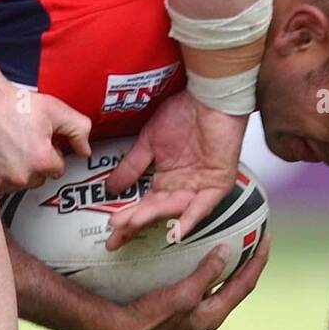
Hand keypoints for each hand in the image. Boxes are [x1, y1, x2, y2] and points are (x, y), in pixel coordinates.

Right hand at [0, 77, 90, 192]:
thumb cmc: (14, 104)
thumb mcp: (55, 110)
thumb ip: (79, 129)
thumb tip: (85, 149)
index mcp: (40, 161)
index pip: (58, 168)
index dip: (52, 151)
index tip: (41, 140)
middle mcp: (20, 175)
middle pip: (39, 177)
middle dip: (36, 162)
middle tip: (25, 140)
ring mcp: (1, 180)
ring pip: (21, 182)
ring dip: (20, 169)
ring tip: (11, 145)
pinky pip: (2, 185)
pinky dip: (2, 174)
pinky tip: (0, 155)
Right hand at [79, 238, 270, 329]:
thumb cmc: (151, 317)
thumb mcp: (183, 296)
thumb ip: (205, 275)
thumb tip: (226, 252)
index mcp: (213, 314)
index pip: (245, 284)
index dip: (258, 261)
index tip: (266, 238)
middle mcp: (206, 314)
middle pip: (233, 283)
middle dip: (244, 260)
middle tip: (250, 236)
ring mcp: (191, 311)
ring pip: (214, 282)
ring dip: (223, 262)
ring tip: (227, 240)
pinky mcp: (176, 306)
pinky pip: (196, 282)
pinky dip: (201, 266)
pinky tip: (195, 253)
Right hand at [102, 89, 247, 249]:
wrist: (208, 95)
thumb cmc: (184, 112)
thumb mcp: (150, 141)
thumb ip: (132, 166)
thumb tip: (110, 188)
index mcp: (167, 179)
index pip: (144, 205)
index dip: (128, 218)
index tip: (110, 232)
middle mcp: (182, 187)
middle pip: (156, 212)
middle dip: (135, 224)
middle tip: (116, 234)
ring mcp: (200, 186)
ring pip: (174, 209)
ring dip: (153, 217)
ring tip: (131, 223)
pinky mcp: (218, 183)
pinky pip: (203, 205)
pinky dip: (190, 218)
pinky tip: (176, 231)